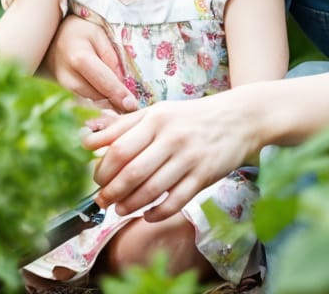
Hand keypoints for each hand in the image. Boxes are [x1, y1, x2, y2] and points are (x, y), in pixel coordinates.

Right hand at [42, 15, 138, 112]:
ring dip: (107, 107)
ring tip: (122, 106)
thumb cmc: (79, 32)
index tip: (133, 105)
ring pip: (91, 104)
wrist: (51, 37)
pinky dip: (97, 106)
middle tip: (132, 108)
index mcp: (79, 58)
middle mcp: (67, 77)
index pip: (104, 81)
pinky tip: (109, 104)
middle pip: (97, 97)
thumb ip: (112, 58)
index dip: (119, 95)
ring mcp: (62, 88)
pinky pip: (84, 104)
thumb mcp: (99, 35)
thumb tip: (122, 84)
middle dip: (115, 104)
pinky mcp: (62, 94)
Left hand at [85, 93, 260, 221]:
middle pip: (132, 173)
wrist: (240, 118)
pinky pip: (175, 201)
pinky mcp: (204, 176)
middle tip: (102, 201)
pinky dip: (157, 213)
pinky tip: (147, 215)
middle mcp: (171, 138)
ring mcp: (189, 158)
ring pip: (152, 190)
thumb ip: (123, 126)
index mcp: (155, 119)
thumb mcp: (158, 112)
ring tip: (120, 210)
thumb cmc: (192, 117)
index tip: (96, 180)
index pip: (119, 149)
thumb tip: (88, 141)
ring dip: (131, 205)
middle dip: (112, 192)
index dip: (102, 170)